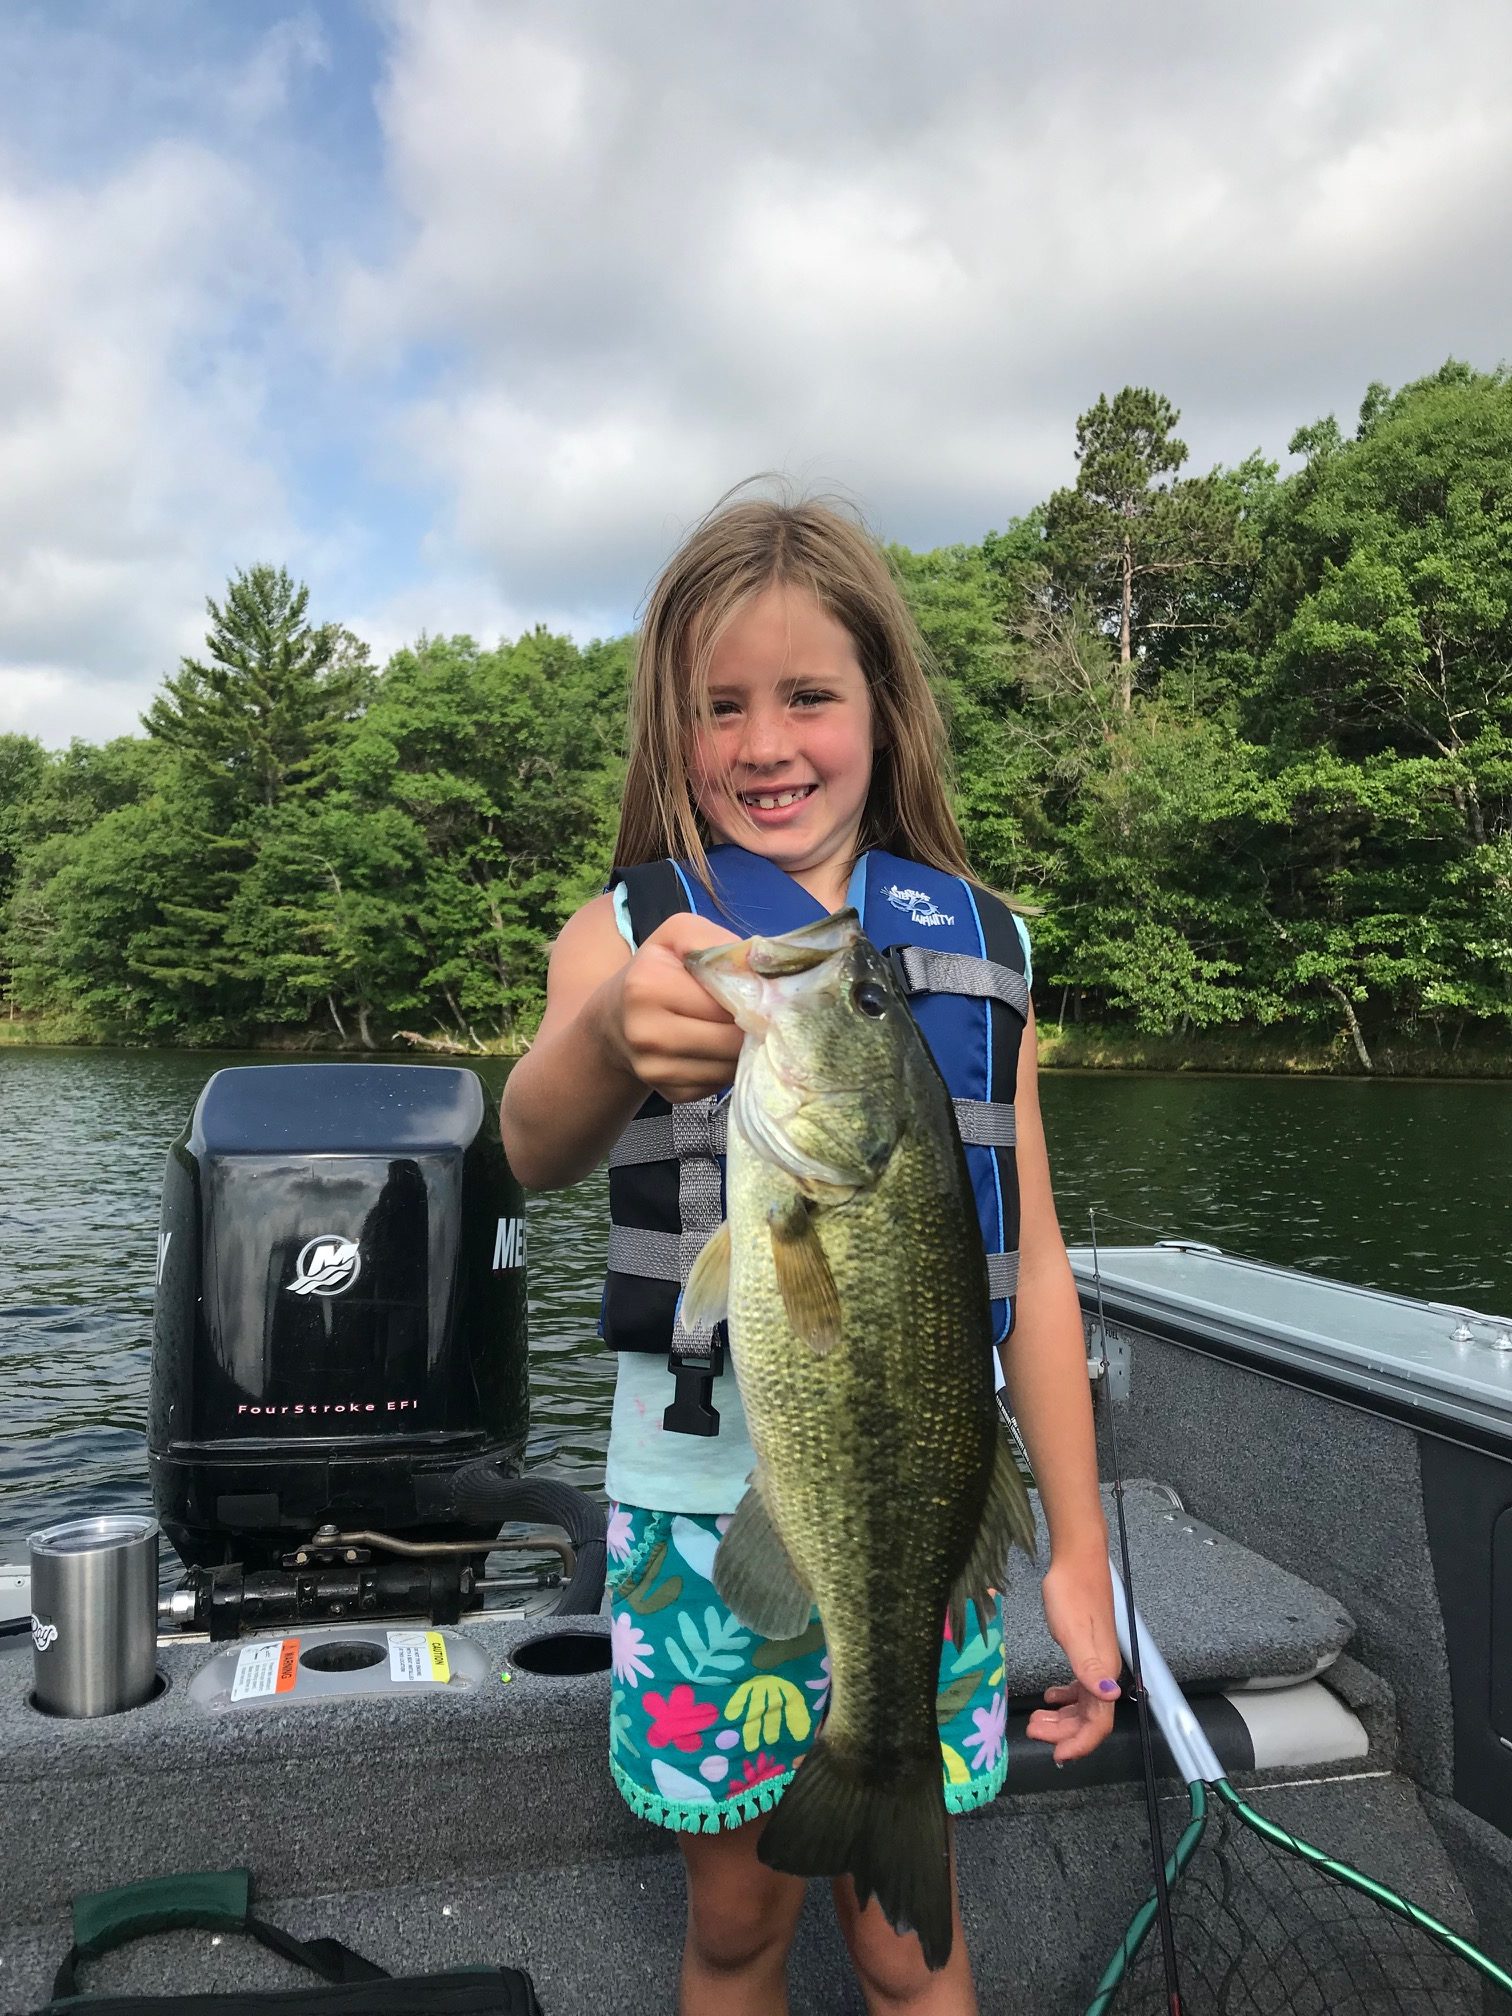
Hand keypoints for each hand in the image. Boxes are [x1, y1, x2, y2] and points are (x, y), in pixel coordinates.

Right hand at [606, 913, 744, 1104]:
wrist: (614, 1019)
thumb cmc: (654, 970)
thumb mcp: (677, 937)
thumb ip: (714, 942)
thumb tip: (758, 965)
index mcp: (649, 987)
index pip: (726, 1001)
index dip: (751, 996)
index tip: (757, 991)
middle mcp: (648, 1034)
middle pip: (731, 1039)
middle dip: (751, 1026)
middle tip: (753, 1011)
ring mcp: (656, 1070)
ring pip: (730, 1066)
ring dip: (742, 1049)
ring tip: (733, 1028)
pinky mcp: (671, 1094)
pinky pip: (719, 1084)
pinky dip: (726, 1068)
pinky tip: (716, 1049)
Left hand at [1024, 1552, 1121, 1763]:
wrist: (1075, 1560)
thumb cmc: (1072, 1592)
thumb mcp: (1074, 1631)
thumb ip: (1088, 1667)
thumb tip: (1109, 1695)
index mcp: (1103, 1671)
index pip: (1099, 1721)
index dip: (1080, 1743)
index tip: (1056, 1754)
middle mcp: (1104, 1671)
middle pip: (1090, 1717)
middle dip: (1063, 1732)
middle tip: (1033, 1731)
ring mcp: (1096, 1662)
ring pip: (1082, 1704)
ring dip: (1061, 1718)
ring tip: (1036, 1720)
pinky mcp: (1086, 1651)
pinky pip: (1079, 1687)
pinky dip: (1064, 1698)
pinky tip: (1049, 1698)